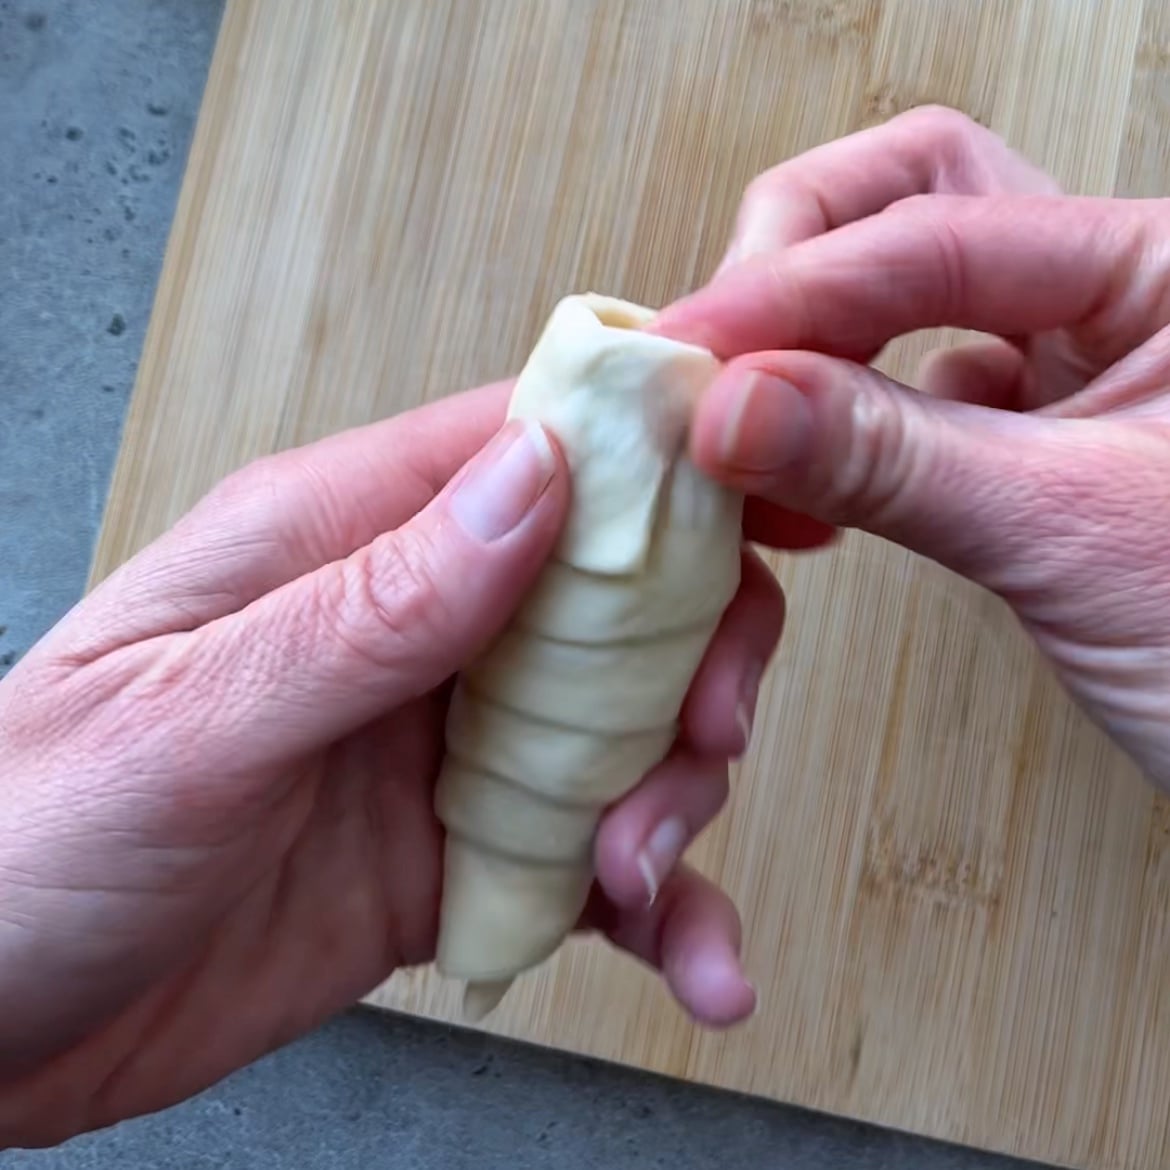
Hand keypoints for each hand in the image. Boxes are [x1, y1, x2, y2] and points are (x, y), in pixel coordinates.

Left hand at [0, 381, 791, 1146]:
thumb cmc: (28, 835)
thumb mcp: (195, 712)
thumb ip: (375, 603)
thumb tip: (533, 480)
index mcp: (344, 544)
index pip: (532, 450)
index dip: (662, 455)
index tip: (769, 491)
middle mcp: (413, 630)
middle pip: (614, 594)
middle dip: (695, 656)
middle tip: (705, 734)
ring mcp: (443, 746)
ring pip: (625, 732)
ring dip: (676, 799)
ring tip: (645, 877)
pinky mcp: (459, 854)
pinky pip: (593, 861)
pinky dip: (657, 907)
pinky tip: (688, 957)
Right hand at [653, 107, 1169, 788]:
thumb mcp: (1074, 535)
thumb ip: (895, 461)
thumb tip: (734, 409)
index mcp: (1164, 268)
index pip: (937, 227)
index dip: (795, 292)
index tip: (692, 359)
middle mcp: (1111, 296)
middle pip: (915, 201)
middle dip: (797, 261)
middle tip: (714, 346)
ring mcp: (1063, 372)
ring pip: (897, 296)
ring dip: (801, 346)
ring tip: (737, 424)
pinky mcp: (1022, 448)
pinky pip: (900, 398)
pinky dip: (830, 427)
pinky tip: (797, 479)